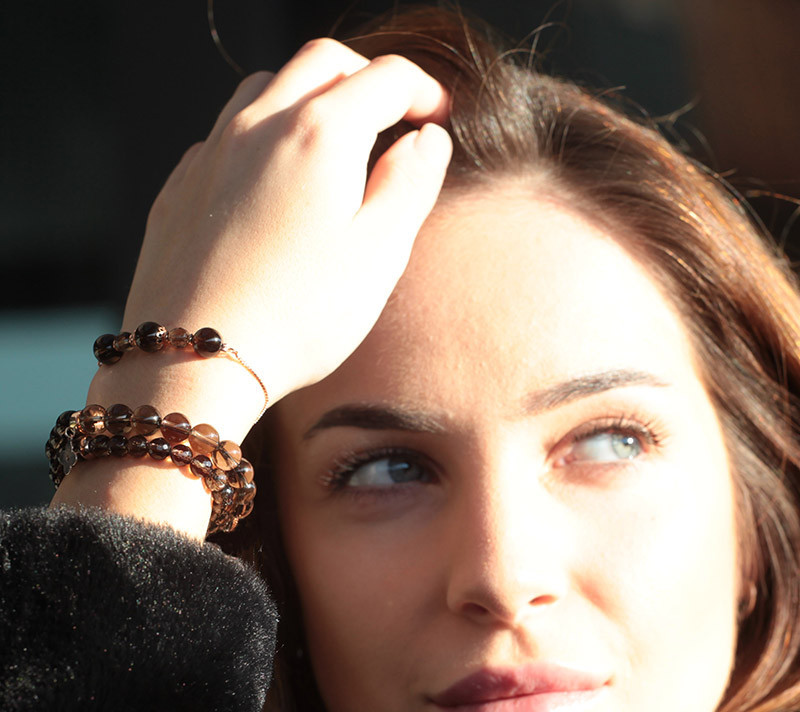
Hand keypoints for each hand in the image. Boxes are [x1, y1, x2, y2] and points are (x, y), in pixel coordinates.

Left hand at [122, 38, 451, 416]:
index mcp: (321, 134)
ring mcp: (212, 152)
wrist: (195, 359)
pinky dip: (263, 134)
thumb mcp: (379, 255)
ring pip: (266, 86)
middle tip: (395, 111)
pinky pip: (226, 133)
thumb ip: (410, 186)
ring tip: (333, 140)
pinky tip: (274, 180)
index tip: (440, 116)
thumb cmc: (297, 316)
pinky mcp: (180, 186)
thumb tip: (428, 140)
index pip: (385, 78)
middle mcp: (260, 124)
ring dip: (310, 95)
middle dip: (367, 75)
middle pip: (322, 62)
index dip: (424, 90)